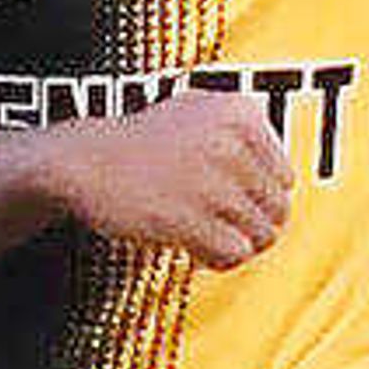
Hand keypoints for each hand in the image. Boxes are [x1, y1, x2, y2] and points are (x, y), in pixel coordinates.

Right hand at [56, 90, 291, 267]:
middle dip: (253, 227)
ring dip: (236, 245)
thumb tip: (285, 181)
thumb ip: (244, 132)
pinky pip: (234, 254)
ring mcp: (211, 183)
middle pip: (277, 210)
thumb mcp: (196, 109)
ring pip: (260, 235)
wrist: (83, 161)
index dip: (260, 200)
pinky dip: (219, 259)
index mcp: (240, 113)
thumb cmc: (139, 141)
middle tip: (223, 229)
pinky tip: (196, 250)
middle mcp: (231, 144)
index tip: (232, 205)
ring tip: (207, 239)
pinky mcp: (189, 219)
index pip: (285, 178)